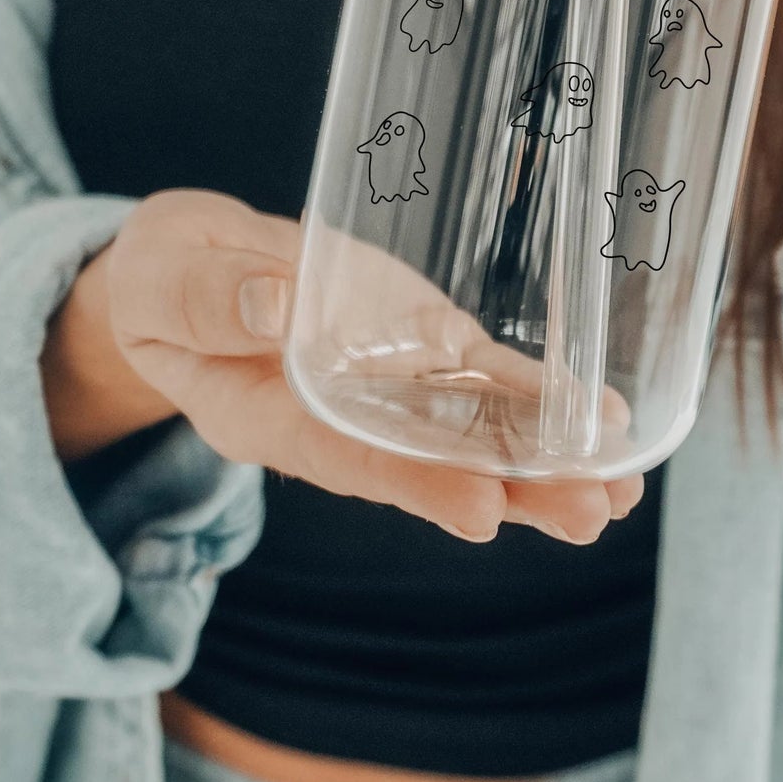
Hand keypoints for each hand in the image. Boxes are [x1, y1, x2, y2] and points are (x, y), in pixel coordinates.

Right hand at [44, 190, 642, 543]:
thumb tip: (278, 305)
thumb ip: (208, 299)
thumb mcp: (161, 279)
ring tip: (621, 488)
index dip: (413, 484)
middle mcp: (337, 414)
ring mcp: (383, 385)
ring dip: (545, 461)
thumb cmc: (161, 279)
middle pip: (428, 463)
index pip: (344, 456)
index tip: (480, 508)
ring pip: (468, 432)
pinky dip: (539, 400)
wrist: (184, 272)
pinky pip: (480, 380)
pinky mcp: (414, 346)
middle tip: (592, 510)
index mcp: (263, 412)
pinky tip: (604, 419)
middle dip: (512, 488)